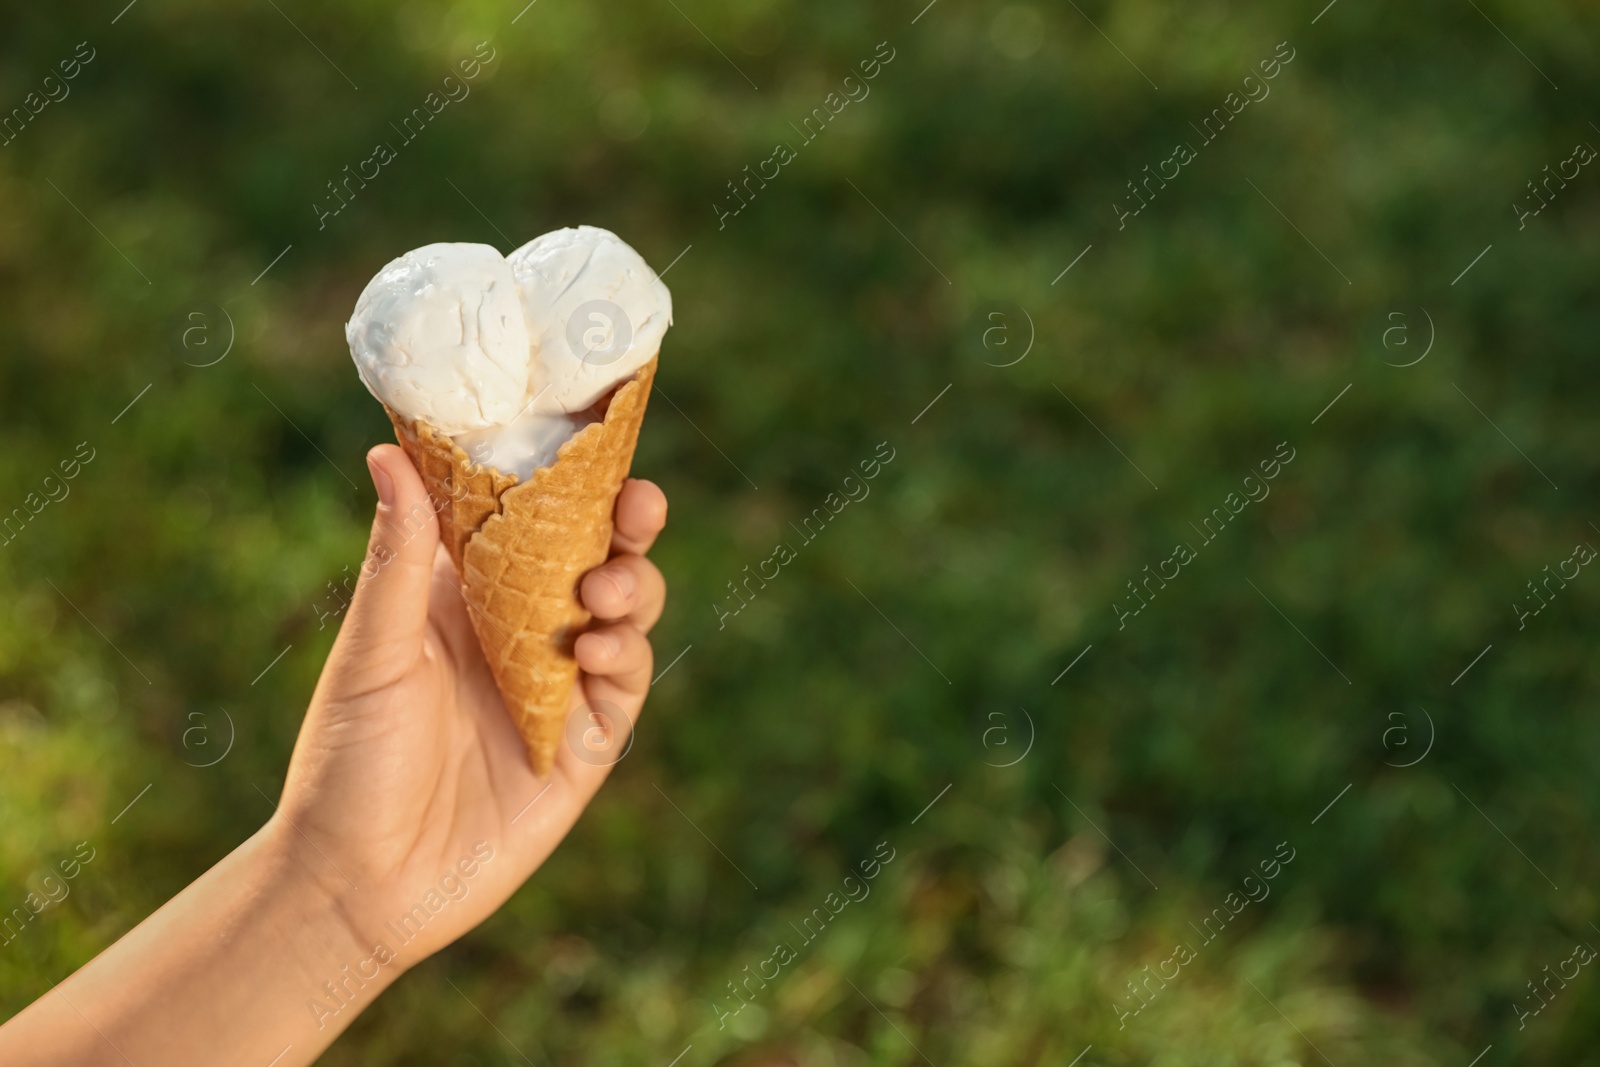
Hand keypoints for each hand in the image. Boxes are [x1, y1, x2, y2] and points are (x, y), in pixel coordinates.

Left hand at [274, 444, 667, 964]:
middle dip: (627, 526)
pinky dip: (623, 659)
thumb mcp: (373, 651)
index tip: (596, 445)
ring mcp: (559, 688)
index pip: (533, 520)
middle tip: (637, 506)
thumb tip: (387, 450)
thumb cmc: (346, 760)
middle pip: (597, 558)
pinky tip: (594, 651)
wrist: (361, 882)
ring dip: (629, 591)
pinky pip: (624, 687)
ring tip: (601, 595)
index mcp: (468, 596)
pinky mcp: (583, 746)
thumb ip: (398, 558)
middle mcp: (522, 632)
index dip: (570, 482)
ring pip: (625, 615)